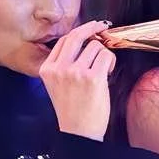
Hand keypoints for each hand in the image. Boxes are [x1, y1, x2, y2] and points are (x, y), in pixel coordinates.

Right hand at [39, 20, 115, 141]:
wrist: (79, 132)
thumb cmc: (73, 109)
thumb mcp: (58, 84)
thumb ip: (65, 63)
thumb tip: (85, 40)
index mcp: (47, 69)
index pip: (64, 41)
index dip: (80, 32)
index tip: (90, 28)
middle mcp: (59, 69)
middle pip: (77, 35)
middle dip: (92, 27)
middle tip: (102, 26)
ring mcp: (75, 73)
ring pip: (95, 46)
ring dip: (103, 54)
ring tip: (102, 70)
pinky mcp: (92, 78)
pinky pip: (106, 56)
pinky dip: (110, 62)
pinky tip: (107, 73)